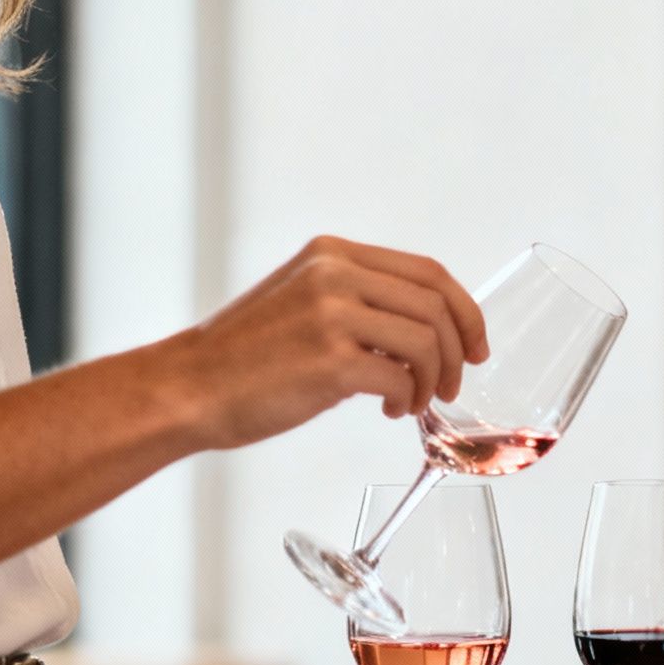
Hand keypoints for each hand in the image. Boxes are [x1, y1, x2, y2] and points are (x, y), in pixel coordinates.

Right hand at [148, 235, 489, 448]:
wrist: (187, 388)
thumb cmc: (245, 357)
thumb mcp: (303, 301)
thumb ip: (359, 301)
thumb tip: (424, 330)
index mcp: (333, 254)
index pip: (430, 272)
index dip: (466, 312)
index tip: (476, 346)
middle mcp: (335, 275)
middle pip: (438, 307)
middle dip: (459, 353)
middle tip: (449, 386)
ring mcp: (332, 314)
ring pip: (428, 343)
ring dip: (433, 381)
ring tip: (413, 402)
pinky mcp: (330, 360)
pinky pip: (402, 379)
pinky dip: (408, 400)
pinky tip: (390, 410)